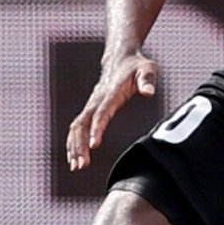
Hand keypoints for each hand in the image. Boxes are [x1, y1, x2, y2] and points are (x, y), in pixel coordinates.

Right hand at [66, 53, 158, 170]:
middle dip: (80, 145)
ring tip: (77, 166)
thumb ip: (148, 80)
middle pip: (83, 124)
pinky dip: (73, 142)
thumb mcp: (147, 69)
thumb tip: (149, 92)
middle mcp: (97, 99)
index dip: (96, 128)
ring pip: (76, 127)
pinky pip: (77, 127)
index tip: (94, 144)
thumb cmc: (137, 66)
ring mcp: (91, 104)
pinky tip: (75, 157)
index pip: (102, 112)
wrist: (121, 58)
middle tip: (81, 165)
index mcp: (111, 92)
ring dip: (74, 146)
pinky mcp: (90, 108)